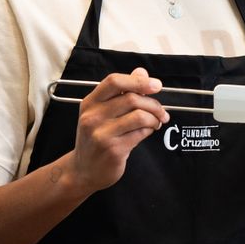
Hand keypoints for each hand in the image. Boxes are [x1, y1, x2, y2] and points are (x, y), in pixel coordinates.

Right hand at [66, 67, 168, 192]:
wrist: (83, 170)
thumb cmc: (96, 138)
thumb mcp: (102, 112)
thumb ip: (122, 92)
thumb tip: (142, 72)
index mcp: (90, 103)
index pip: (114, 81)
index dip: (138, 81)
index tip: (156, 85)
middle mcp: (93, 116)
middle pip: (132, 99)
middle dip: (153, 104)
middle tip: (161, 112)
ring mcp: (101, 133)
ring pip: (139, 116)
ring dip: (155, 118)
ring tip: (156, 123)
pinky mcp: (113, 149)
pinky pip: (140, 133)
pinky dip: (149, 131)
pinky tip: (147, 132)